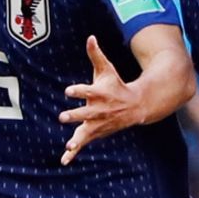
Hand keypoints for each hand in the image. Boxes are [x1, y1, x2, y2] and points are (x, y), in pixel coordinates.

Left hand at [58, 36, 145, 164]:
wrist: (135, 107)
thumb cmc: (116, 85)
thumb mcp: (107, 69)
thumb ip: (96, 55)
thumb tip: (90, 37)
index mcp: (99, 93)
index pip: (87, 91)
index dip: (78, 91)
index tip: (68, 90)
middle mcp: (98, 110)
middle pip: (85, 114)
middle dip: (75, 116)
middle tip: (63, 117)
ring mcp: (97, 124)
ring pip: (85, 133)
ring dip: (77, 139)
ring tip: (69, 146)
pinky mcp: (94, 133)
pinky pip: (83, 144)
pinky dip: (73, 153)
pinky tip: (63, 161)